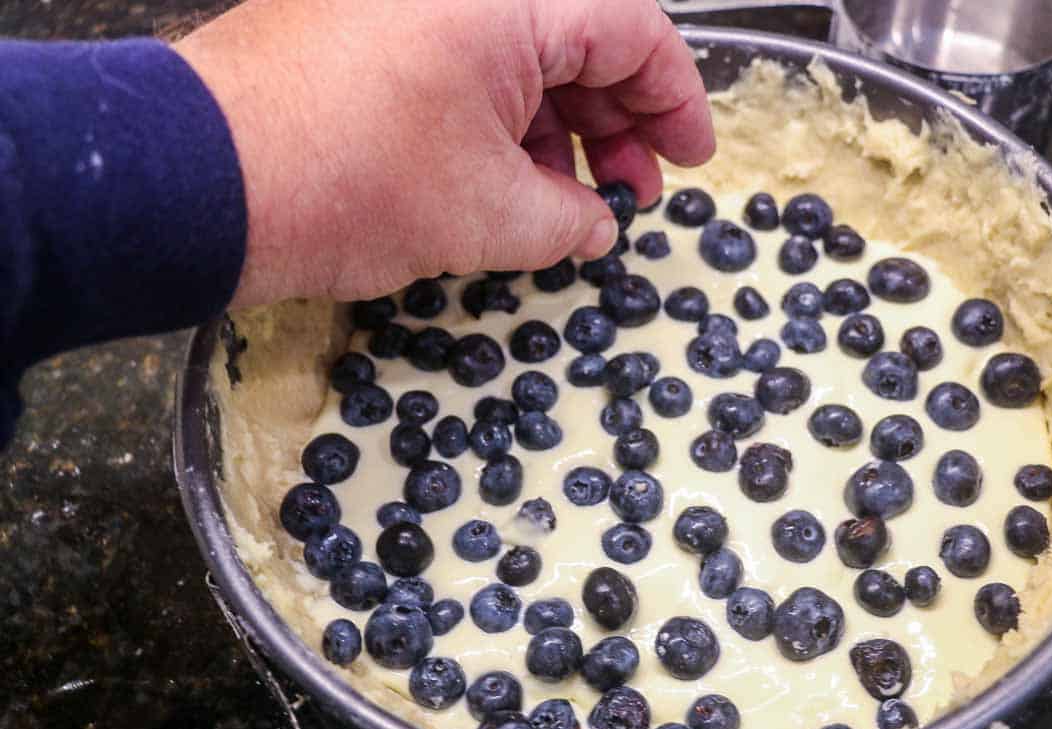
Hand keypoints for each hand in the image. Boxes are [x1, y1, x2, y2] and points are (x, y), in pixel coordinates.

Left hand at [175, 0, 714, 307]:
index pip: (634, 29)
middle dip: (617, 122)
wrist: (201, 182)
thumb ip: (570, 218)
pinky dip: (498, 122)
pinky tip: (508, 185)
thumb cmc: (347, 179)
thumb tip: (597, 224)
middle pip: (578, 37)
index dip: (676, 100)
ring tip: (568, 206)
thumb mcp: (489, 214)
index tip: (691, 158)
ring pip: (519, 53)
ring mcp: (407, 3)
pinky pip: (462, 64)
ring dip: (557, 129)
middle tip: (631, 194)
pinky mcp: (367, 30)